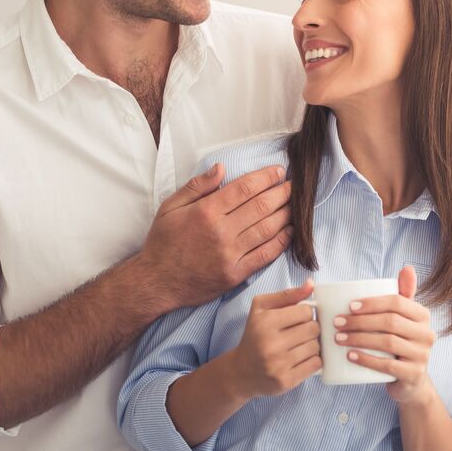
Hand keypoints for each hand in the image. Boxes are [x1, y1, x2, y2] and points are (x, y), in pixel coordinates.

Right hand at [137, 163, 293, 308]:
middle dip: (282, 193)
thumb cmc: (163, 243)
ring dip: (285, 214)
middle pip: (261, 206)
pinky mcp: (235, 274)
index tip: (279, 172)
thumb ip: (197, 186)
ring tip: (295, 204)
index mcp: (206, 211)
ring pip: (267, 228)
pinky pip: (265, 255)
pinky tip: (289, 231)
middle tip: (294, 186)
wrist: (156, 282)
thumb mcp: (170, 207)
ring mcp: (230, 254)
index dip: (265, 177)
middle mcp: (221, 231)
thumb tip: (221, 168)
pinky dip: (281, 241)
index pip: (244, 188)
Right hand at [228, 280, 321, 398]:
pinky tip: (301, 358)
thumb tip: (311, 284)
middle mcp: (271, 343)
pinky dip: (313, 360)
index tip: (297, 319)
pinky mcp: (286, 381)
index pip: (306, 311)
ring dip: (312, 345)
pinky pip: (315, 365)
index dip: (305, 314)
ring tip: (299, 346)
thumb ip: (288, 294)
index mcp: (266, 322)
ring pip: (316, 347)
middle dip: (310, 329)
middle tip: (300, 333)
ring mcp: (279, 364)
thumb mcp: (262, 308)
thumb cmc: (255, 335)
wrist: (241, 372)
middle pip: (313, 329)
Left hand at [335, 267, 436, 403]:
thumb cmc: (401, 344)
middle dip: (360, 321)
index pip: (397, 302)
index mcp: (423, 315)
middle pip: (390, 322)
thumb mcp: (404, 319)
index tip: (349, 306)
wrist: (411, 382)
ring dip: (359, 339)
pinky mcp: (414, 375)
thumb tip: (407, 267)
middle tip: (338, 323)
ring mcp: (422, 355)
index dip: (372, 303)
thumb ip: (403, 294)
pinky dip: (366, 359)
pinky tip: (350, 356)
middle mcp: (427, 334)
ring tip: (339, 338)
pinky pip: (387, 366)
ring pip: (387, 343)